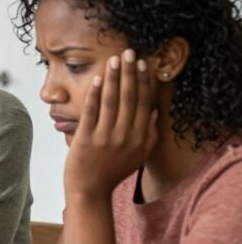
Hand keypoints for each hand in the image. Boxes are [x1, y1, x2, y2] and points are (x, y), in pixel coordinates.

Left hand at [65, 49, 158, 198]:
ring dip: (114, 78)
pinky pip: (92, 112)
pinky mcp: (87, 139)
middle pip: (131, 98)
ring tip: (114, 60)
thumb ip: (150, 135)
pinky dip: (96, 95)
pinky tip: (98, 79)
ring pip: (112, 102)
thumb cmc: (112, 171)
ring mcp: (106, 138)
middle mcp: (126, 137)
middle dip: (130, 73)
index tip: (143, 64)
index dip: (144, 82)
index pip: (145, 104)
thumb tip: (156, 112)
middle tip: (129, 53)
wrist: (89, 190)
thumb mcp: (138, 156)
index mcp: (141, 138)